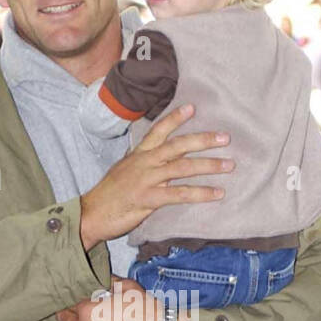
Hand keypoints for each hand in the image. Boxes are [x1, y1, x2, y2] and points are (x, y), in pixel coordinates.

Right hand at [79, 104, 233, 250]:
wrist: (91, 214)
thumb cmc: (110, 195)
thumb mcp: (125, 171)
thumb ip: (144, 163)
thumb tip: (163, 159)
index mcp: (139, 155)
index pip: (158, 130)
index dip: (175, 118)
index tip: (193, 107)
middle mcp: (144, 162)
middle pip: (177, 146)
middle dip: (203, 140)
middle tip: (225, 138)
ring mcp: (146, 179)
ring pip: (182, 167)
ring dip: (209, 166)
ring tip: (229, 165)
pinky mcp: (148, 198)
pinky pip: (179, 194)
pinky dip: (200, 193)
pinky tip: (217, 194)